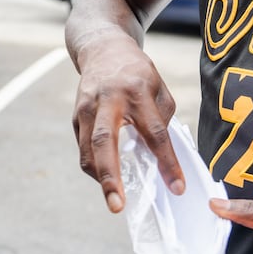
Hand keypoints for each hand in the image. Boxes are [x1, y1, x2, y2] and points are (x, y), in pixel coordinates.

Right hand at [72, 33, 183, 212]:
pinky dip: (95, 167)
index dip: (167, 162)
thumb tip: (159, 157)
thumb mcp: (158, 86)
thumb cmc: (137, 71)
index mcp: (137, 91)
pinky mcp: (75, 115)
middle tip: (117, 205)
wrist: (103, 48)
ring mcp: (87, 107)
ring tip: (114, 200)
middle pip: (105, 141)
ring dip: (100, 178)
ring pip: (87, 149)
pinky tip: (109, 177)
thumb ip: (161, 119)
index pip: (154, 132)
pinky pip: (83, 148)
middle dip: (110, 176)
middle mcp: (108, 99)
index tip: (177, 187)